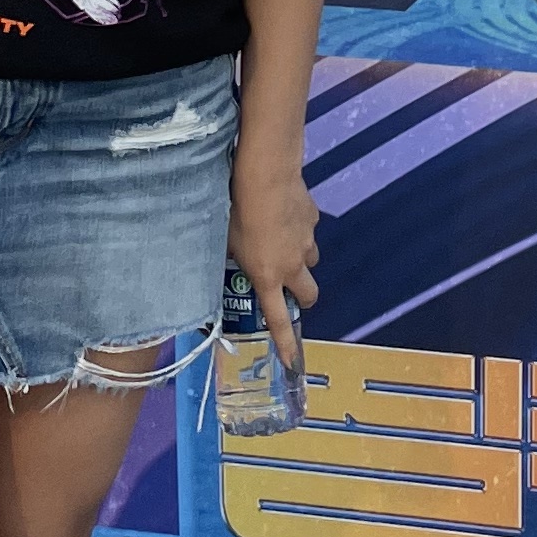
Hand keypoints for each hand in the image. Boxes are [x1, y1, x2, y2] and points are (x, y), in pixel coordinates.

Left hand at [229, 141, 319, 355]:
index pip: (278, 320)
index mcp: (267, 277)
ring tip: (280, 241)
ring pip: (310, 260)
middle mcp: (292, 265)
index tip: (293, 361)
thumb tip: (225, 261)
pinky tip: (282, 213)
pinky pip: (308, 231)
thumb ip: (230, 259)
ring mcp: (307, 242)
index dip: (286, 344)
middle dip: (302, 296)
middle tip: (287, 286)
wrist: (265, 175)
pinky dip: (298, 229)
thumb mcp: (224, 241)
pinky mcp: (313, 219)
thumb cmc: (236, 210)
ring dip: (299, 259)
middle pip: (309, 295)